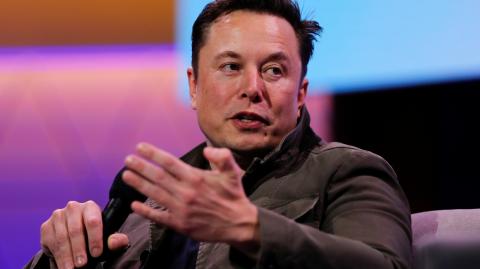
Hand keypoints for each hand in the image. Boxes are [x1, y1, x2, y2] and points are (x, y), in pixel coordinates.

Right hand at [40, 201, 128, 268]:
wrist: (75, 235)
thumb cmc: (95, 234)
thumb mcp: (108, 236)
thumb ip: (116, 239)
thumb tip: (114, 243)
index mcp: (90, 207)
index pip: (93, 221)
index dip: (95, 238)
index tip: (96, 253)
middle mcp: (73, 208)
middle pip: (75, 230)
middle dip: (79, 249)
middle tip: (82, 264)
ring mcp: (58, 216)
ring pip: (62, 237)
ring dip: (67, 255)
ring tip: (71, 268)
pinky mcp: (46, 226)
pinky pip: (50, 241)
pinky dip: (57, 255)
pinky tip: (63, 264)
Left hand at [123, 143, 259, 251]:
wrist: (238, 224)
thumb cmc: (233, 196)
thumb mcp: (232, 172)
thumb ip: (222, 156)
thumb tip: (207, 150)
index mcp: (196, 178)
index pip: (169, 162)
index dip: (153, 153)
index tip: (140, 147)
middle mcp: (186, 192)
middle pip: (157, 177)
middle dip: (141, 167)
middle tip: (128, 160)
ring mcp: (181, 209)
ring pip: (155, 194)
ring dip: (139, 184)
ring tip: (126, 175)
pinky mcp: (179, 224)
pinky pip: (158, 216)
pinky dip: (145, 211)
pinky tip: (134, 205)